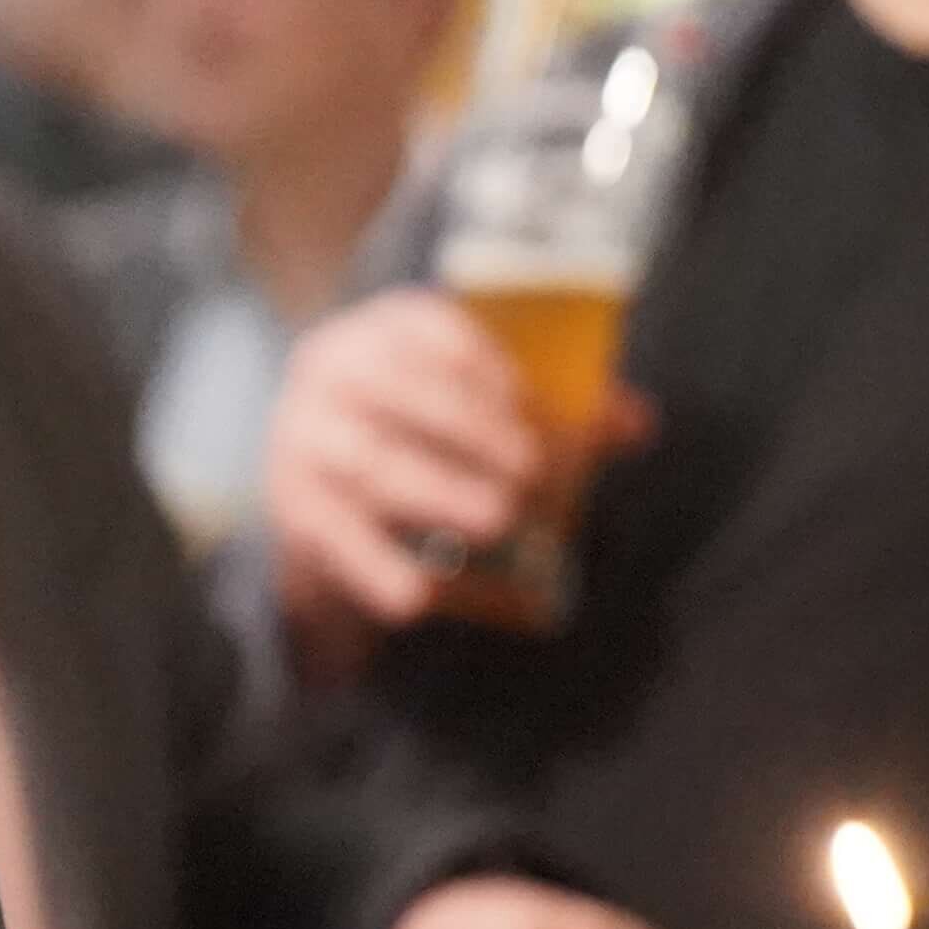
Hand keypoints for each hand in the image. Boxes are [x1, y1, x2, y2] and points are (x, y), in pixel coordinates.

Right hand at [262, 289, 644, 675]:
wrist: (322, 485)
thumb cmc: (423, 430)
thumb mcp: (474, 400)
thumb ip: (554, 408)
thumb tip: (635, 422)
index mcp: (383, 331)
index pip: (434, 331)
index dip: (489, 367)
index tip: (532, 405)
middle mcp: (331, 373)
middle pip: (400, 394)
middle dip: (472, 432)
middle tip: (531, 473)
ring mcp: (303, 440)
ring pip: (370, 464)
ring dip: (437, 493)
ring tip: (497, 522)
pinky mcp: (293, 507)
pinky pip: (335, 538)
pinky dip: (376, 569)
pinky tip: (419, 597)